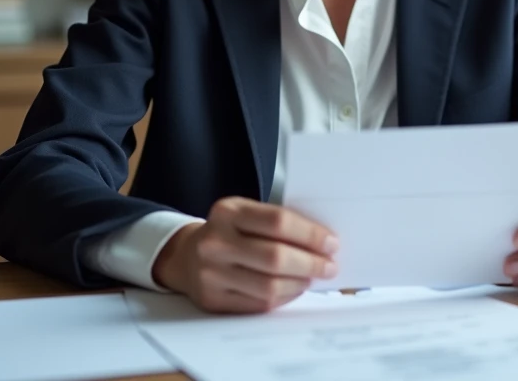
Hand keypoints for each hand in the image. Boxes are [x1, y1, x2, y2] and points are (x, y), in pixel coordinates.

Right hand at [152, 197, 339, 312]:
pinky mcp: (213, 300)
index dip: (310, 234)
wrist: (186, 256)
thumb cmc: (228, 232)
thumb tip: (323, 241)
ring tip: (312, 277)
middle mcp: (216, 242)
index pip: (278, 221)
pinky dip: (284, 297)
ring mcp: (211, 273)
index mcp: (228, 212)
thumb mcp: (245, 214)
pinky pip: (259, 304)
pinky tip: (293, 289)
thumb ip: (277, 222)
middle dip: (311, 263)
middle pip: (275, 257)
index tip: (331, 242)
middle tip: (329, 265)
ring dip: (300, 284)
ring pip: (269, 286)